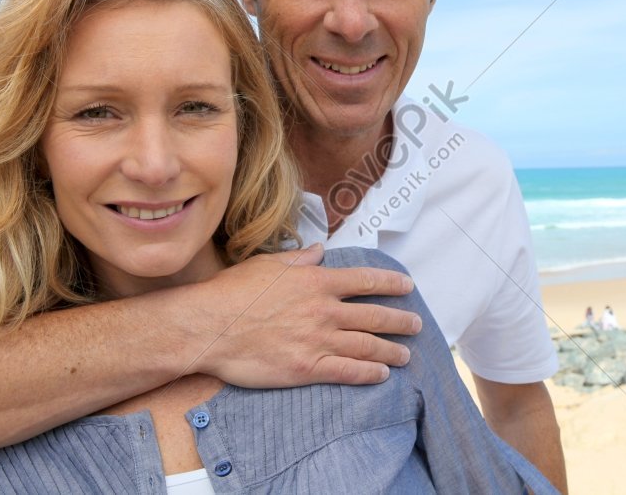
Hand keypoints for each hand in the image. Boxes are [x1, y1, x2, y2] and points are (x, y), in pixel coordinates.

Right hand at [176, 244, 421, 386]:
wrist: (208, 326)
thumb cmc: (233, 293)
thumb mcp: (267, 264)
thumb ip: (299, 259)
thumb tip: (319, 250)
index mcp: (316, 282)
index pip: (365, 281)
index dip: (390, 284)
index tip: (407, 287)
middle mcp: (324, 310)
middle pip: (374, 316)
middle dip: (400, 321)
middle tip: (416, 325)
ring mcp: (318, 341)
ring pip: (367, 346)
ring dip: (391, 351)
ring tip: (406, 355)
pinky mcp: (307, 368)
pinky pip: (347, 371)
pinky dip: (369, 373)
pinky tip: (381, 374)